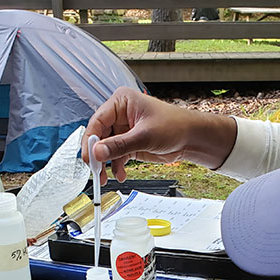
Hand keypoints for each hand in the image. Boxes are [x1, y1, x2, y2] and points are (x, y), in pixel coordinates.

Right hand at [82, 87, 236, 183]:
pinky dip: (116, 167)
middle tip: (95, 170)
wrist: (191, 138)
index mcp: (121, 102)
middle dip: (97, 155)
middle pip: (99, 136)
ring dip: (105, 164)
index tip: (89, 156)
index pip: (98, 120)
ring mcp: (123, 130)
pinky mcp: (128, 144)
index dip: (91, 140)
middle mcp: (119, 115)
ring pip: (105, 149)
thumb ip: (119, 145)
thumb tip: (98, 152)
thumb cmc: (174, 126)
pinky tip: (120, 175)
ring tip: (106, 178)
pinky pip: (116, 157)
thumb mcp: (145, 136)